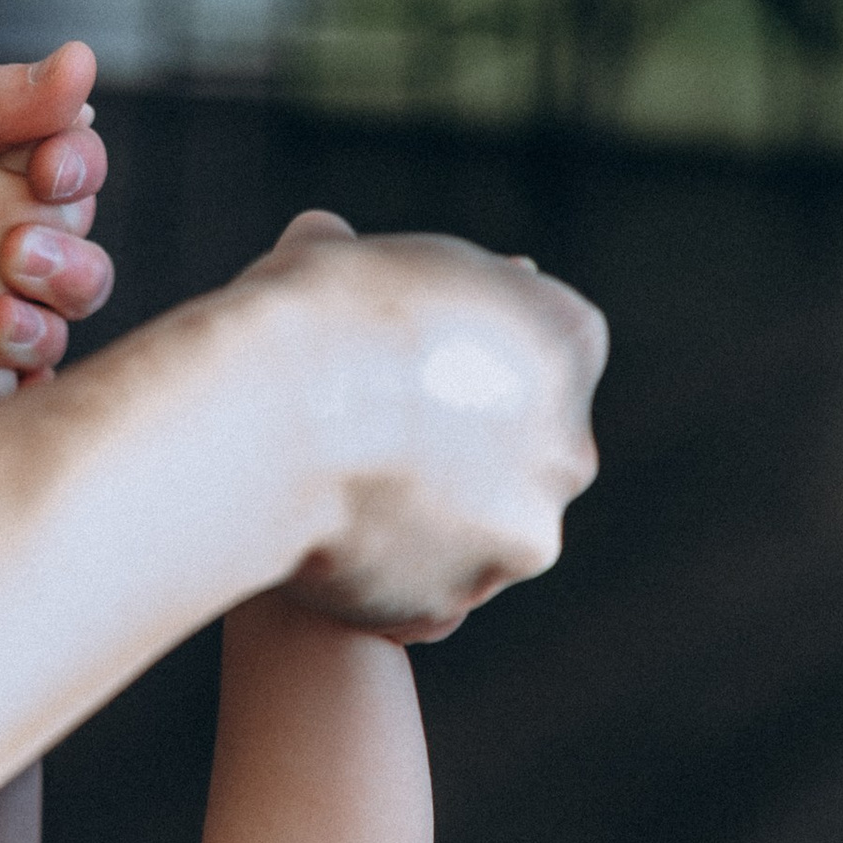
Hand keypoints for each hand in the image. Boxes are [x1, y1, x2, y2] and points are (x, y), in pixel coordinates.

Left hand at [0, 45, 114, 390]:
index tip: (50, 173)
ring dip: (47, 318)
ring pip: (44, 321)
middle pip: (71, 255)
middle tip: (15, 251)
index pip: (66, 173)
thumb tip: (83, 63)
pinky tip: (2, 361)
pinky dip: (14, 382)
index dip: (76, 176)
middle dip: (68, 258)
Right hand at [240, 212, 606, 641]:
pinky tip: (325, 550)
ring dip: (428, 526)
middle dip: (466, 457)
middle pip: (522, 458)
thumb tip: (320, 238)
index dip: (464, 365)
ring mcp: (517, 536)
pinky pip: (421, 594)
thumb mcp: (342, 258)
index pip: (536, 356)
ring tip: (340, 501)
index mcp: (568, 340)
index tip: (408, 373)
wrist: (274, 422)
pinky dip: (383, 579)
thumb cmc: (306, 319)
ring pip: (475, 535)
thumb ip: (362, 263)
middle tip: (380, 446)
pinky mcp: (453, 604)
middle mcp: (567, 447)